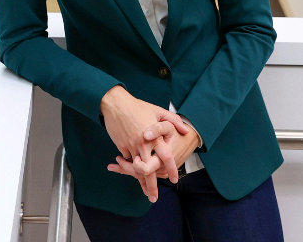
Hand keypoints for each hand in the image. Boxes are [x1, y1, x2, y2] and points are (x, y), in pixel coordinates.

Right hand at [100, 86, 190, 201]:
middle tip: (154, 198)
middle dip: (152, 185)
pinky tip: (132, 173)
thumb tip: (186, 130)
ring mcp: (131, 146)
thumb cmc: (138, 106)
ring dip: (140, 181)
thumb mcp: (158, 110)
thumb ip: (174, 121)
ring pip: (136, 168)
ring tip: (145, 192)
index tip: (174, 179)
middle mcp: (143, 144)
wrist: (116, 104)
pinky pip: (128, 160)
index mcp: (154, 137)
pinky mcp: (122, 147)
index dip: (171, 169)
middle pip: (149, 170)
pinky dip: (130, 167)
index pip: (165, 157)